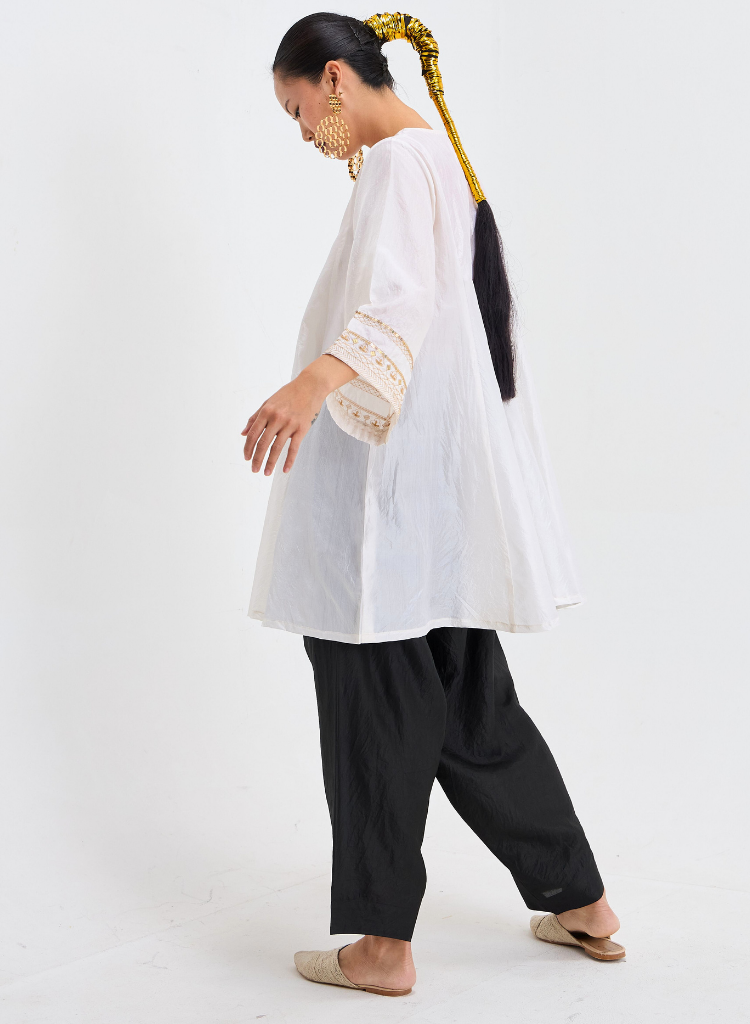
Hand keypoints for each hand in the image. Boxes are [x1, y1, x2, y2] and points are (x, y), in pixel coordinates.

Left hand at [241, 354, 356, 474]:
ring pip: (277, 448)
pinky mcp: (302, 428)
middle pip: (263, 443)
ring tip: (266, 473)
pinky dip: (289, 460)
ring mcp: (290, 424)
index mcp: (266, 411)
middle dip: (257, 459)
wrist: (310, 386)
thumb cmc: (288, 394)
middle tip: (253, 470)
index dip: (248, 448)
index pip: (253, 434)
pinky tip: (285, 470)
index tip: (246, 458)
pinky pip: (294, 448)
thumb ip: (255, 418)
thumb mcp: (268, 402)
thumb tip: (243, 434)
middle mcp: (276, 418)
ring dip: (270, 462)